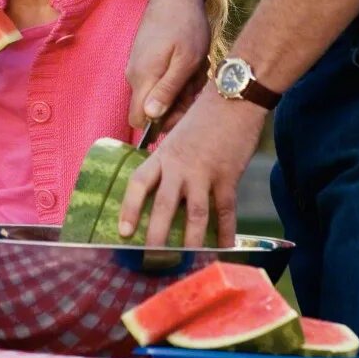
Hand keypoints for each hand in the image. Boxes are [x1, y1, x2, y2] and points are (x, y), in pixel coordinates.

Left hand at [115, 93, 263, 249]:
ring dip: (190, 240)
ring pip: (195, 213)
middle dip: (156, 235)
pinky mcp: (229, 176)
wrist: (235, 97)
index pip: (139, 184)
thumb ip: (170, 161)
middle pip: (163, 205)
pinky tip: (225, 247)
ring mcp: (205, 172)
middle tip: (151, 258)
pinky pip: (226, 210)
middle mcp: (180, 166)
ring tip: (186, 260)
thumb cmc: (205, 115)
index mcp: (164, 155)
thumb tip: (162, 185)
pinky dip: (226, 231)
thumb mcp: (177, 135)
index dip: (129, 209)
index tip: (123, 232)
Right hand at [127, 0, 213, 129]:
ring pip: (159, 91)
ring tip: (196, 69)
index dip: (162, 124)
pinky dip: (177, 75)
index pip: (139, 120)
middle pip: (152, 107)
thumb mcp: (186, 61)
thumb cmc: (186, 25)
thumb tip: (152, 117)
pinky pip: (159, 77)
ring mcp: (138, 64)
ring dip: (180, 87)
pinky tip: (190, 61)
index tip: (184, 108)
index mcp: (143, 78)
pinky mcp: (144, 57)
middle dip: (177, 103)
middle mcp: (134, 74)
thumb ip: (168, 90)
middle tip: (196, 84)